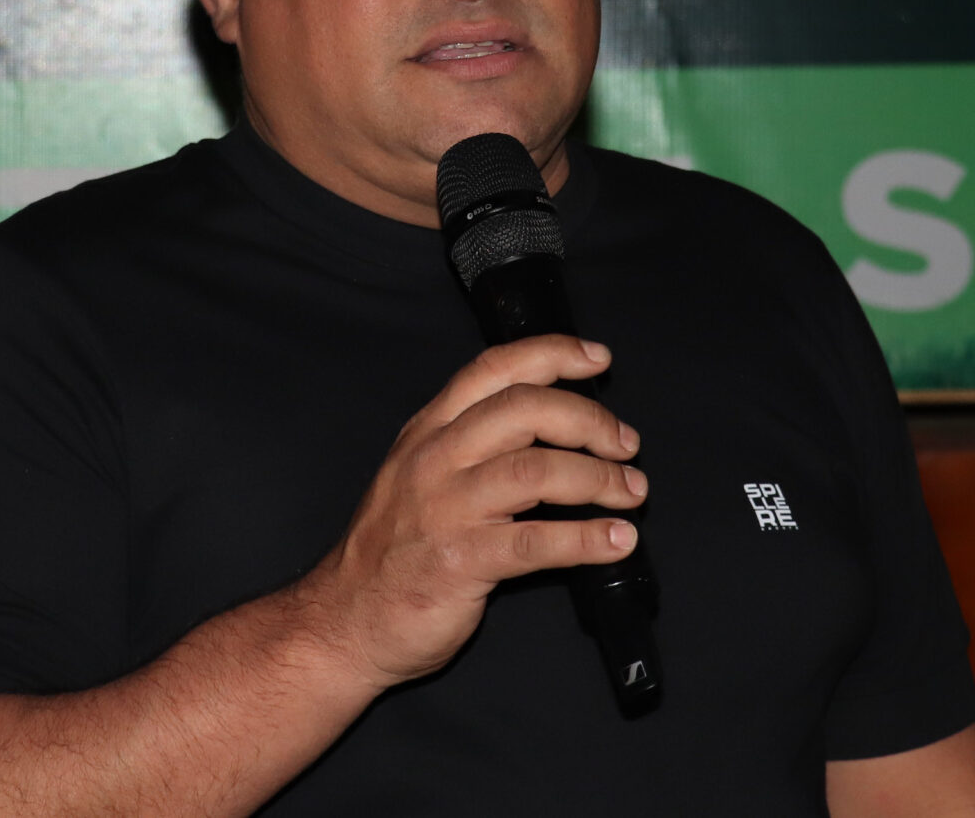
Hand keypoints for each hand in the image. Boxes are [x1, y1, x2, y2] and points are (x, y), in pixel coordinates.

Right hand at [290, 334, 646, 690]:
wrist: (344, 620)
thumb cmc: (390, 552)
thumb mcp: (417, 475)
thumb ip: (469, 446)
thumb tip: (552, 430)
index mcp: (429, 430)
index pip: (494, 368)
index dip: (552, 354)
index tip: (596, 359)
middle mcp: (436, 459)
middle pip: (525, 409)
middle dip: (589, 421)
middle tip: (625, 445)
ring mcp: (445, 509)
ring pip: (537, 470)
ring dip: (599, 478)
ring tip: (631, 492)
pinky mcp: (459, 561)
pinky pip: (535, 542)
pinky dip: (586, 539)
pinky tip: (616, 541)